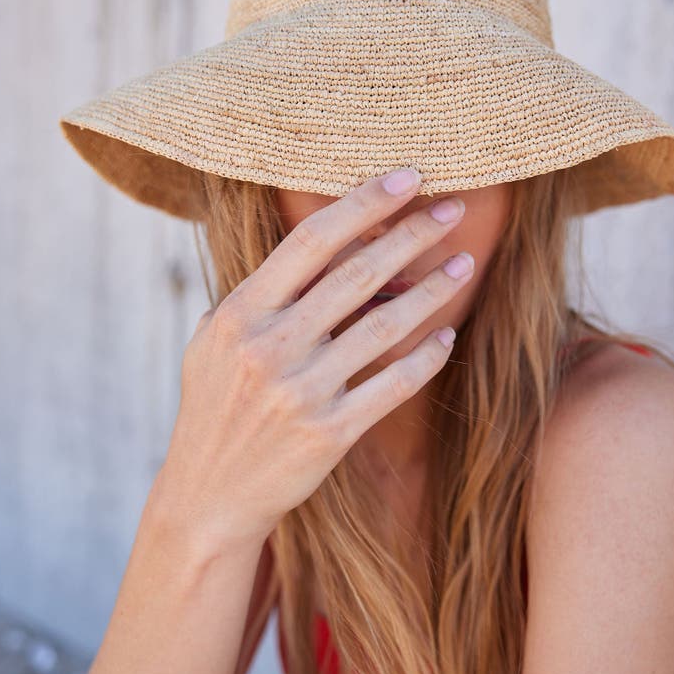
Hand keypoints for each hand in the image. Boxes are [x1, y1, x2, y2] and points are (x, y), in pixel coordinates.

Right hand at [156, 168, 474, 554]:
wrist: (209, 496)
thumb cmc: (215, 408)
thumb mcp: (214, 343)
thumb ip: (257, 296)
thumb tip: (319, 251)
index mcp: (239, 313)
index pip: (311, 240)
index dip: (364, 202)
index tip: (407, 177)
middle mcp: (269, 347)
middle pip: (356, 274)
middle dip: (411, 234)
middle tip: (453, 208)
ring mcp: (300, 392)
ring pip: (385, 326)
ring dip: (433, 291)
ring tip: (465, 263)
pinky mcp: (329, 434)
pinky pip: (393, 385)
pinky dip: (426, 358)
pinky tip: (448, 337)